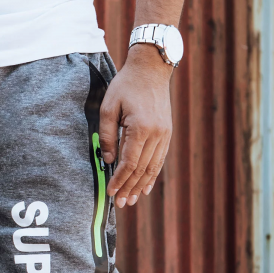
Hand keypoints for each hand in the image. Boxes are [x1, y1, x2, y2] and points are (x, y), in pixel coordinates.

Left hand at [99, 45, 173, 207]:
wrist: (151, 68)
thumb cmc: (126, 86)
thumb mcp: (108, 107)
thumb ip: (106, 136)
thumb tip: (107, 161)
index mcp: (140, 128)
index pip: (129, 163)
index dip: (119, 180)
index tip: (111, 192)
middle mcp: (156, 134)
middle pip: (141, 170)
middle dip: (129, 188)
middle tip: (120, 203)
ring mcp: (164, 134)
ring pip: (152, 168)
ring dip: (141, 186)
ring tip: (132, 200)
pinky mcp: (167, 133)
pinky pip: (160, 159)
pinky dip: (153, 175)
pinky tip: (146, 187)